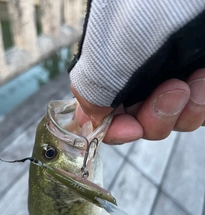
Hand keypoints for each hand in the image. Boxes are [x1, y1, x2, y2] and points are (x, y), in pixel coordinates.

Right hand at [72, 68, 204, 143]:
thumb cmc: (149, 16)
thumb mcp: (107, 55)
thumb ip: (92, 92)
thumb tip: (88, 120)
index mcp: (109, 72)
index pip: (102, 116)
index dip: (114, 130)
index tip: (130, 130)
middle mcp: (136, 79)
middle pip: (139, 124)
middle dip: (154, 120)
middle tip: (171, 93)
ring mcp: (166, 82)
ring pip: (170, 123)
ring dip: (181, 111)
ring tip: (191, 83)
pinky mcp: (193, 84)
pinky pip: (195, 112)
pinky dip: (199, 103)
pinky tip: (201, 80)